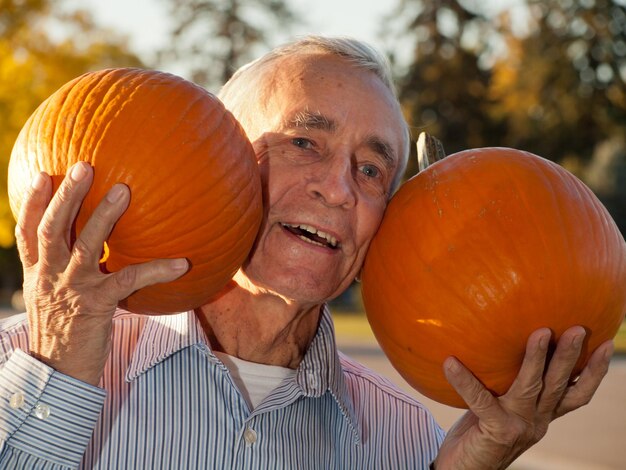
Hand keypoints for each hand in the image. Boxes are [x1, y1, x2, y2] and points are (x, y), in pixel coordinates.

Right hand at [15, 162, 187, 385]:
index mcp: (38, 273)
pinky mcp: (97, 305)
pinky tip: (182, 262)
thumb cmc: (62, 333)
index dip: (32, 203)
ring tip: (123, 191)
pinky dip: (157, 269)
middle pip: (52, 229)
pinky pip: (130, 280)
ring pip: (85, 245)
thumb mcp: (52, 299)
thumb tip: (87, 253)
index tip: (40, 174)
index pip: (28, 232)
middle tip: (84, 166)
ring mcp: (73, 289)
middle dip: (66, 196)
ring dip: (104, 216)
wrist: (58, 374)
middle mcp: (50, 276)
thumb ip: (63, 273)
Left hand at [432, 326, 612, 468]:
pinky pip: (480, 399)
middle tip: (579, 328)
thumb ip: (506, 386)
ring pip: (533, 387)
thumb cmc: (478, 434)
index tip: (605, 343)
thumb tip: (496, 344)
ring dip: (538, 358)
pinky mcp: (495, 431)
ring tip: (541, 332)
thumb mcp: (499, 408)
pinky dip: (464, 380)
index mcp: (542, 415)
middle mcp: (536, 421)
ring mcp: (518, 426)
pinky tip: (450, 362)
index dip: (593, 371)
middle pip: (559, 385)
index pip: (574, 392)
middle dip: (571, 356)